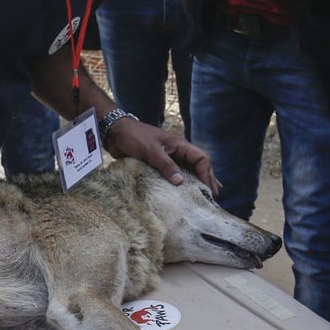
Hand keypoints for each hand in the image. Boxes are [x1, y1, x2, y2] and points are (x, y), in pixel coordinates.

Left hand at [106, 118, 220, 193]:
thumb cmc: (134, 137)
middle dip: (207, 179)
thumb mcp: (151, 151)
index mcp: (180, 145)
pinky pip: (174, 174)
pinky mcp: (158, 164)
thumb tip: (181, 182)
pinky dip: (181, 182)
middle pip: (198, 165)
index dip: (206, 174)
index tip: (207, 189)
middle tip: (213, 196)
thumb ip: (166, 165)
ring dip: (197, 182)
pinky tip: (184, 191)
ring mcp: (169, 158)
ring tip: (207, 195)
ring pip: (188, 170)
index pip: (201, 159)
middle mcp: (177, 152)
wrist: (116, 133)